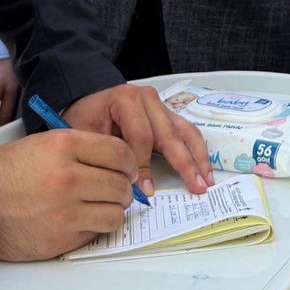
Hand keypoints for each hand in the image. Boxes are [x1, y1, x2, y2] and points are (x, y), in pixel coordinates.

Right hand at [0, 128, 135, 260]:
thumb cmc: (6, 173)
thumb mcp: (43, 143)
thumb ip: (81, 148)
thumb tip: (118, 161)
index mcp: (64, 146)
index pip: (120, 152)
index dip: (129, 162)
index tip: (128, 168)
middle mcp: (68, 177)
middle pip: (121, 184)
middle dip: (124, 187)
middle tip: (118, 189)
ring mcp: (65, 210)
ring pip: (115, 212)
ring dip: (113, 209)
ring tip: (103, 205)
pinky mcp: (61, 238)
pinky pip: (97, 232)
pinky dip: (96, 226)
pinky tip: (84, 218)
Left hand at [64, 84, 212, 197]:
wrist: (86, 108)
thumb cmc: (85, 123)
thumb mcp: (88, 139)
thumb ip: (109, 159)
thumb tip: (134, 189)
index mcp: (125, 99)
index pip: (141, 135)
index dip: (143, 165)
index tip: (145, 191)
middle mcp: (146, 98)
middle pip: (168, 133)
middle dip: (183, 162)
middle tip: (195, 187)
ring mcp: (159, 105)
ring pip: (184, 130)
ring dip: (197, 157)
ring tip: (205, 181)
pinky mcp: (166, 114)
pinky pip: (186, 131)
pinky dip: (196, 150)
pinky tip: (203, 168)